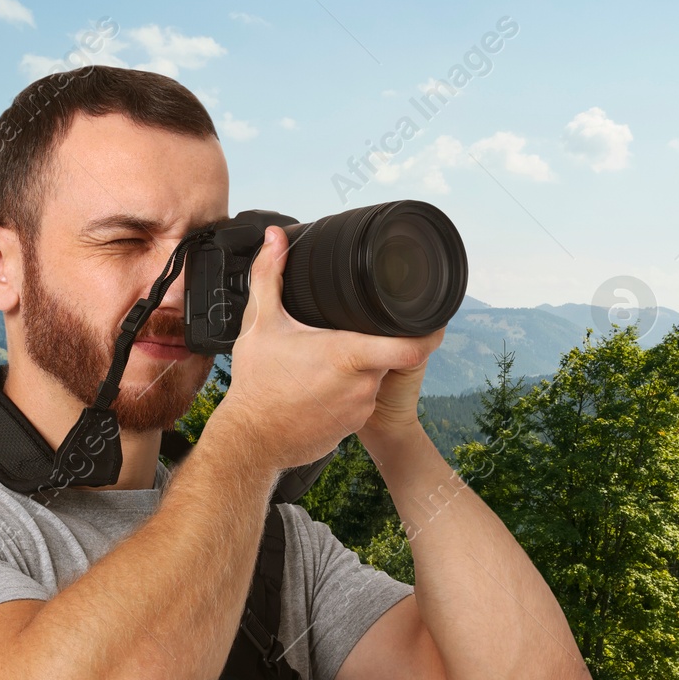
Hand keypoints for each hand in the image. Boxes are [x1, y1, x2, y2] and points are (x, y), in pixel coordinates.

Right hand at [207, 226, 437, 472]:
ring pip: (372, 379)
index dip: (428, 332)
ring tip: (326, 363)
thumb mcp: (260, 323)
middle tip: (349, 333)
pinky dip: (346, 392)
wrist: (250, 440)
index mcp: (349, 355)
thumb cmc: (256, 385)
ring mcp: (359, 409)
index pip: (412, 346)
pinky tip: (321, 387)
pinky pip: (358, 402)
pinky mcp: (350, 428)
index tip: (428, 320)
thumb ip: (269, 275)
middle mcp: (362, 385)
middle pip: (387, 356)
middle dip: (374, 344)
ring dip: (358, 369)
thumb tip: (275, 239)